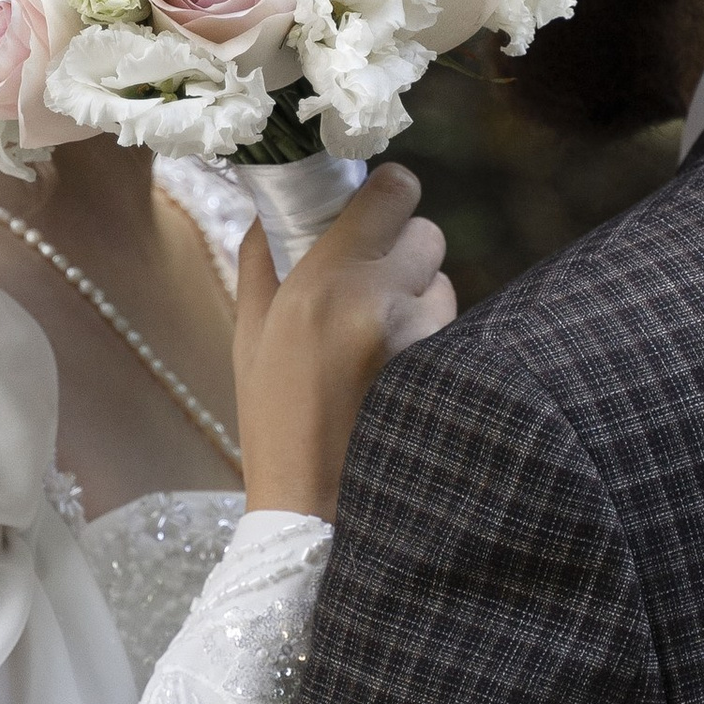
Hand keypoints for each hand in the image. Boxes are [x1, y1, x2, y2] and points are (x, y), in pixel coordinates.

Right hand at [235, 165, 455, 517]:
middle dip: (407, 252)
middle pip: (428, 233)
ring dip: (424, 300)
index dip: (393, 193)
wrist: (315, 512)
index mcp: (319, 281)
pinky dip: (435, 343)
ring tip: (386, 343)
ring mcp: (419, 339)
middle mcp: (375, 299)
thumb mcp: (249, 339)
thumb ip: (261, 263)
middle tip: (380, 282)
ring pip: (445, 285)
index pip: (393, 190)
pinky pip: (453, 332)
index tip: (382, 207)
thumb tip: (269, 208)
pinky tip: (404, 378)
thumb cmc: (274, 423)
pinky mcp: (449, 372)